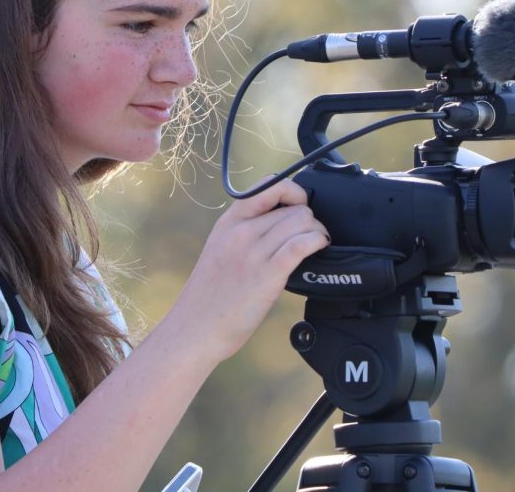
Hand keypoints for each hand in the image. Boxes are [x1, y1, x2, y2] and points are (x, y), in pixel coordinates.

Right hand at [168, 179, 329, 362]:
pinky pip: (300, 244)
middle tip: (312, 234)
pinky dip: (317, 241)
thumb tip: (279, 222)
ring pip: (301, 222)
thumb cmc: (209, 296)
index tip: (299, 205)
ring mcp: (254, 252)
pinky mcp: (268, 275)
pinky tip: (319, 247)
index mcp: (229, 222)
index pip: (267, 186)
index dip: (293, 191)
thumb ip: (245, 232)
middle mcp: (241, 232)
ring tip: (317, 243)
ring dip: (317, 231)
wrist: (195, 329)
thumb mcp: (220, 249)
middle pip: (293, 207)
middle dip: (309, 219)